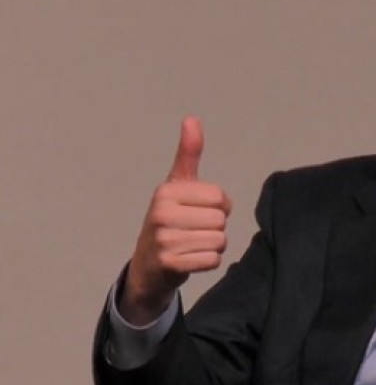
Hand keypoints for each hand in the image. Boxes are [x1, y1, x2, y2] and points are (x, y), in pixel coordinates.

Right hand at [121, 117, 232, 324]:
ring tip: (193, 245)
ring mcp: (164, 240)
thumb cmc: (169, 221)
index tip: (200, 211)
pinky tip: (191, 259)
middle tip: (195, 231)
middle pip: (220, 220)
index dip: (219, 206)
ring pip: (219, 240)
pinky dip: (208, 262)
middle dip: (215, 228)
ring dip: (213, 246)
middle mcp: (161, 213)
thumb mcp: (177, 186)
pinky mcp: (170, 264)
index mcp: (166, 191)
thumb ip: (188, 154)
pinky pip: (212, 260)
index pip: (220, 197)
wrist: (147, 266)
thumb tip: (191, 118)